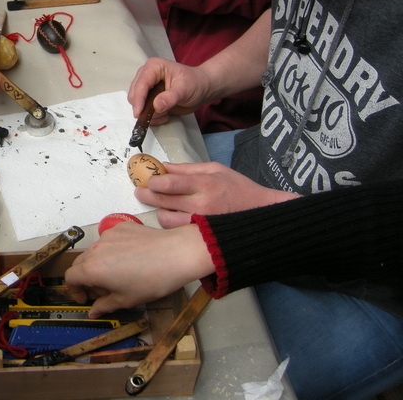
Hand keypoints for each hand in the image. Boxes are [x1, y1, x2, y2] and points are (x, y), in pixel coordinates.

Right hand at [65, 222, 213, 316]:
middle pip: (80, 263)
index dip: (74, 290)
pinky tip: (130, 259)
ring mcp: (108, 235)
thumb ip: (104, 306)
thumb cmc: (153, 279)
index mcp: (92, 269)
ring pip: (95, 251)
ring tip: (120, 274)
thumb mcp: (127, 300)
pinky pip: (109, 240)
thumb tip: (93, 312)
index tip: (86, 297)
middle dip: (87, 278)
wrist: (176, 255)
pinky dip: (113, 250)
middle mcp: (95, 249)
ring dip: (100, 264)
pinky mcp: (121, 227)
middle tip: (104, 290)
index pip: (70, 278)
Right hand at [128, 57, 215, 123]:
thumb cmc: (195, 83)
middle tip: (162, 113)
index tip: (139, 113)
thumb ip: (170, 97)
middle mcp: (146, 75)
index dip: (138, 100)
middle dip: (146, 107)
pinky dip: (153, 117)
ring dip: (151, 113)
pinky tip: (166, 114)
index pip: (140, 85)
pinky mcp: (149, 98)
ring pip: (137, 105)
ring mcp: (147, 87)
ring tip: (167, 112)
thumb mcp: (185, 90)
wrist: (202, 89)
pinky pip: (143, 111)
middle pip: (134, 95)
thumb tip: (156, 106)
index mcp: (153, 67)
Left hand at [138, 162, 299, 227]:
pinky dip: (170, 225)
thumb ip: (188, 169)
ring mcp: (201, 223)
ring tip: (160, 206)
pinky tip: (172, 217)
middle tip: (141, 192)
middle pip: (163, 200)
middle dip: (147, 195)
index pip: (169, 183)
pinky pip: (176, 232)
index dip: (153, 181)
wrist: (262, 214)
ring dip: (158, 212)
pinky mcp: (201, 237)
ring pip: (166, 220)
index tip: (149, 180)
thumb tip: (164, 166)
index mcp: (205, 185)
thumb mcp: (216, 169)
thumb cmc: (240, 190)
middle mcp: (201, 205)